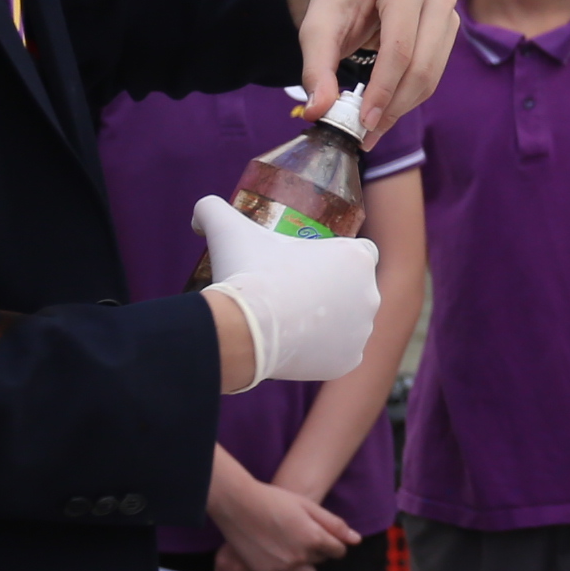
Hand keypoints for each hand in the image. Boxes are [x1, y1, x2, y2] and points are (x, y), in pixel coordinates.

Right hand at [197, 197, 379, 385]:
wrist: (245, 329)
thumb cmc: (246, 274)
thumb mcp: (227, 229)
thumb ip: (211, 210)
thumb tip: (199, 214)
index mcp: (358, 257)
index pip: (360, 253)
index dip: (336, 257)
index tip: (311, 264)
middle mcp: (370, 294)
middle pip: (356, 289)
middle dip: (333, 290)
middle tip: (298, 292)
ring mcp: (362, 330)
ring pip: (350, 322)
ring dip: (332, 320)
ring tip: (297, 319)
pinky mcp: (350, 360)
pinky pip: (344, 353)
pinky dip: (327, 352)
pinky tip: (304, 344)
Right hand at [206, 468, 351, 570]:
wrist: (239, 504)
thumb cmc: (274, 500)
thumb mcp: (308, 506)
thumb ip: (334, 524)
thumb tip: (357, 540)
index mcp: (314, 536)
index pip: (338, 550)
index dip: (332, 544)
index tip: (322, 538)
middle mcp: (301, 555)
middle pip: (322, 562)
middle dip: (317, 553)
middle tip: (301, 539)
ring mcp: (283, 568)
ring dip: (305, 568)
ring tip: (292, 554)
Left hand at [295, 0, 458, 144]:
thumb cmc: (336, 0)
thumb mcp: (317, 30)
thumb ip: (317, 69)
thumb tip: (318, 111)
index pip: (399, 49)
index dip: (383, 90)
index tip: (363, 122)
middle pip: (421, 66)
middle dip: (394, 105)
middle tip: (367, 132)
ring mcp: (449, 12)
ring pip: (431, 76)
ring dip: (402, 106)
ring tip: (373, 126)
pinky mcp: (450, 31)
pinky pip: (434, 75)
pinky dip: (409, 97)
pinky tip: (386, 108)